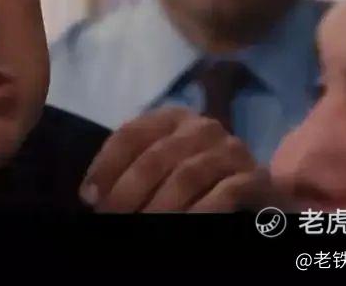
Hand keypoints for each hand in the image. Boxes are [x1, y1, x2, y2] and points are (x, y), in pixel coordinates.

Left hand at [79, 106, 273, 211]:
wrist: (248, 194)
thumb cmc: (190, 184)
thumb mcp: (157, 169)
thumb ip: (129, 170)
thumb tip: (91, 196)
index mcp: (171, 118)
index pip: (130, 135)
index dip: (105, 167)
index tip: (89, 197)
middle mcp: (202, 126)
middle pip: (155, 157)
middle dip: (128, 192)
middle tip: (113, 218)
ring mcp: (231, 149)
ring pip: (186, 176)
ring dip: (159, 207)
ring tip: (143, 227)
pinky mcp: (256, 176)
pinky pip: (224, 193)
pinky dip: (199, 212)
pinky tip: (183, 226)